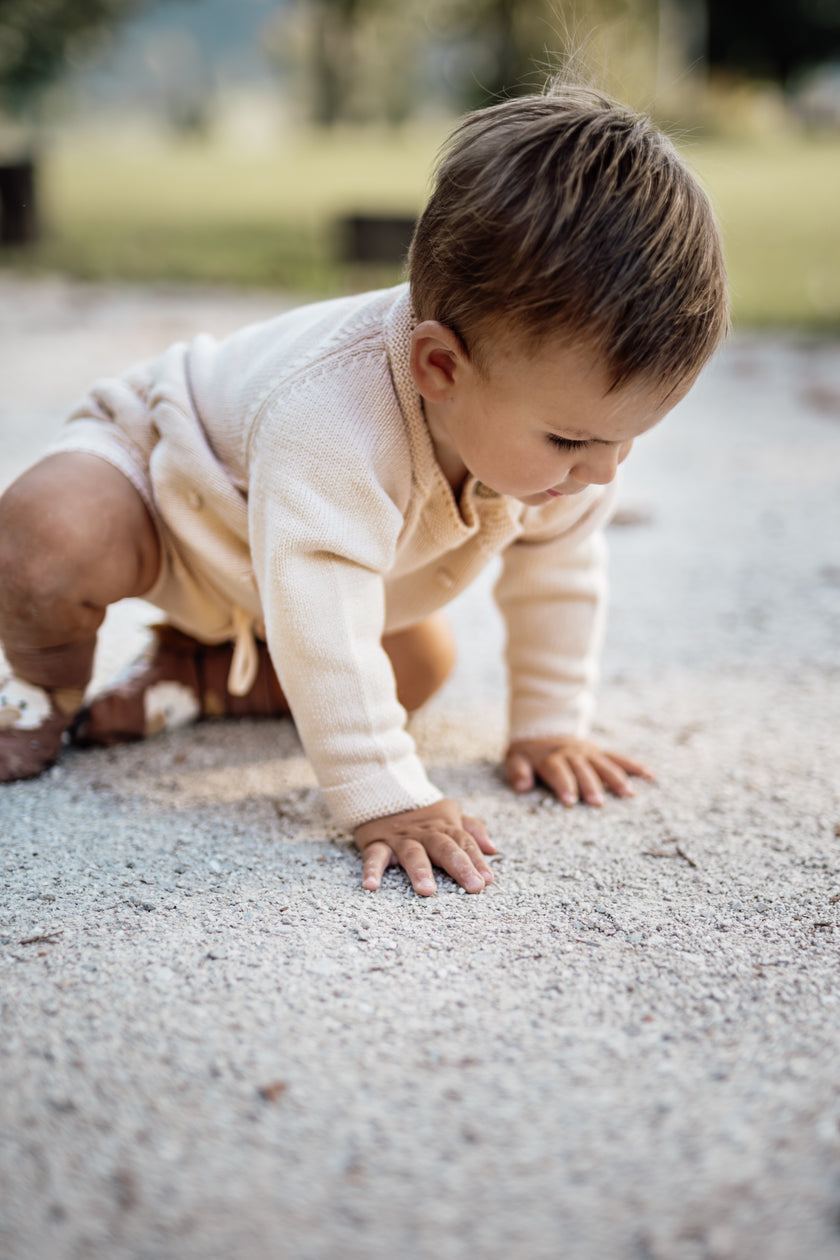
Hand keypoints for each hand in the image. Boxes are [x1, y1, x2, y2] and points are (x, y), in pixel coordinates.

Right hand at [354, 799, 495, 896]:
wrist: (382, 790)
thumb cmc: (422, 811)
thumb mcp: (449, 813)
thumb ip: (472, 829)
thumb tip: (493, 849)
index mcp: (444, 826)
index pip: (465, 843)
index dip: (477, 861)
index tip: (488, 880)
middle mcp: (425, 833)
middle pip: (445, 848)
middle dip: (460, 867)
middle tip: (474, 887)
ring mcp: (401, 838)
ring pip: (412, 853)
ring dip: (419, 871)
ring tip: (427, 891)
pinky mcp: (377, 842)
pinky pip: (374, 856)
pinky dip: (372, 870)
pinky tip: (371, 886)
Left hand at [505, 736, 654, 806]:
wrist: (542, 728)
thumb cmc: (528, 753)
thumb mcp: (515, 759)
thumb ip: (517, 772)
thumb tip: (523, 786)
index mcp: (550, 758)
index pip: (558, 771)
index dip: (563, 785)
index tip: (570, 801)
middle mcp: (572, 754)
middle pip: (583, 770)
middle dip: (591, 785)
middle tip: (598, 803)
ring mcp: (588, 752)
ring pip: (603, 764)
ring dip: (616, 778)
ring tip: (628, 794)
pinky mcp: (599, 752)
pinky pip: (618, 757)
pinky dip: (634, 766)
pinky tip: (650, 776)